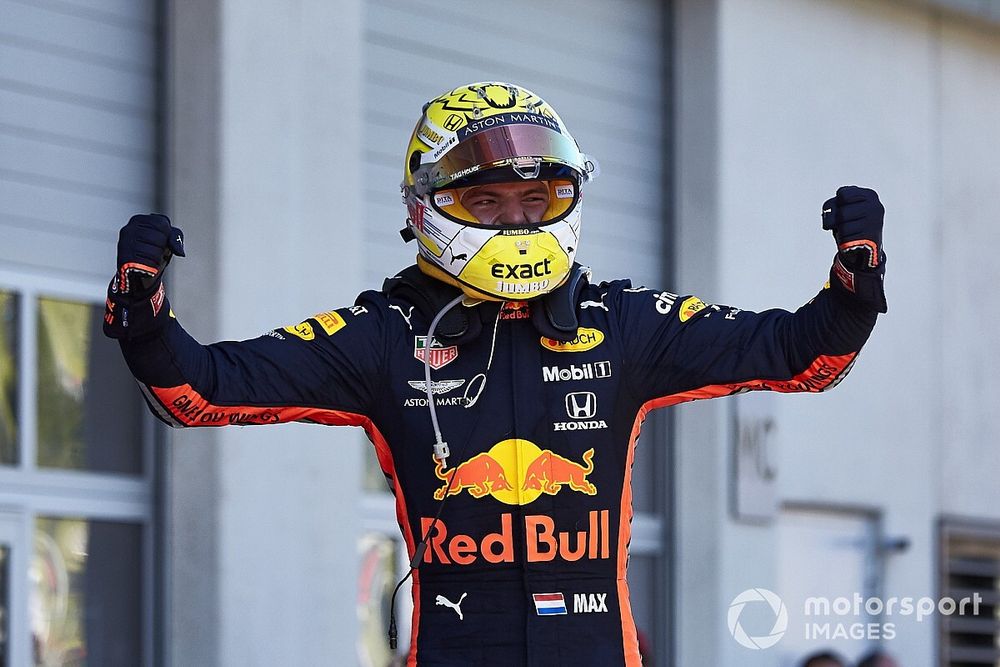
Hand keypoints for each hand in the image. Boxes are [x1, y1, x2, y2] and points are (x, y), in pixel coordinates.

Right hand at [114, 214, 184, 296]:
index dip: (166, 236)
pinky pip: (149, 264)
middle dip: (162, 249)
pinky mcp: (124, 259)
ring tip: (148, 260)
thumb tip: (179, 252)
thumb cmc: (152, 252)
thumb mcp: (166, 239)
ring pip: (155, 252)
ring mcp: (124, 244)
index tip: (158, 242)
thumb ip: (175, 236)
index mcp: (137, 220)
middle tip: (152, 252)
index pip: (162, 224)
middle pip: (160, 238)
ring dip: (157, 259)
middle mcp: (128, 229)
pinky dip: (152, 268)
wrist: (137, 274)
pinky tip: (144, 267)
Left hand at [821, 186, 886, 312]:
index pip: (842, 194)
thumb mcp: (841, 210)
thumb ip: (833, 206)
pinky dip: (844, 240)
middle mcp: (876, 206)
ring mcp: (875, 221)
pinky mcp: (871, 236)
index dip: (835, 205)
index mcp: (869, 195)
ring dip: (840, 231)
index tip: (841, 211)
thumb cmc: (850, 226)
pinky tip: (852, 241)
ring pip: (843, 224)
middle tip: (842, 226)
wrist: (863, 250)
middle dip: (835, 221)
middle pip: (841, 211)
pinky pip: (846, 237)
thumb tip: (829, 218)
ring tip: (849, 233)